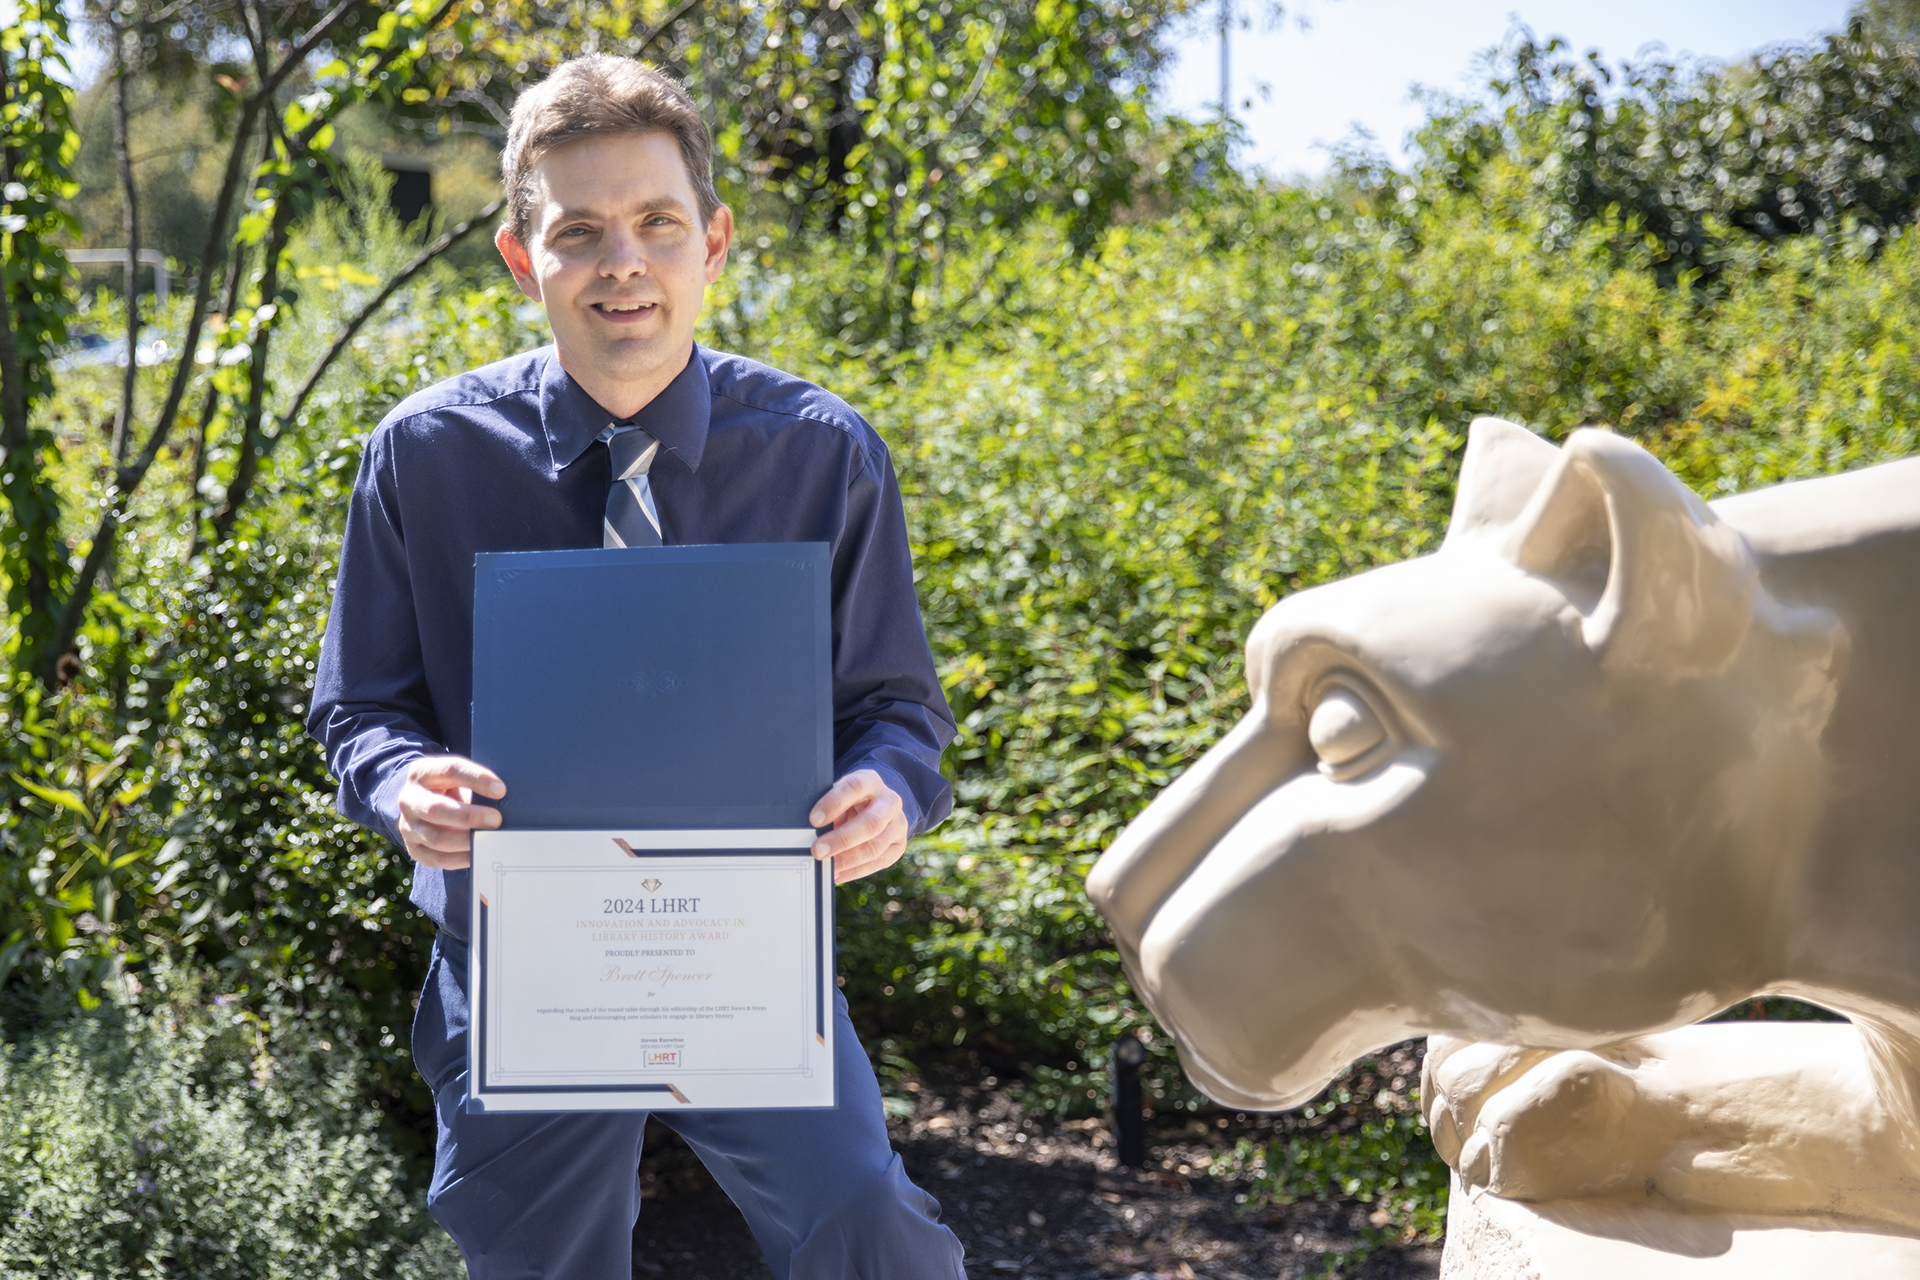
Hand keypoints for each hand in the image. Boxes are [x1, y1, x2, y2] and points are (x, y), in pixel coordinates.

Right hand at [396, 755, 505, 869]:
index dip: (476, 779)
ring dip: (467, 840)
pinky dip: (461, 858)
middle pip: (436, 808)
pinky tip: (479, 854)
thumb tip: (504, 797)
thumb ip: (475, 784)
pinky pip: (438, 859)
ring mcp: (407, 826)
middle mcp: (409, 799)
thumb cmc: (448, 789)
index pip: (450, 770)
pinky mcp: (414, 849)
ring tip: (490, 840)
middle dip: (469, 816)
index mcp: (421, 773)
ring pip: (436, 838)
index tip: (501, 790)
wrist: (422, 805)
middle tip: (496, 819)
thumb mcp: (457, 778)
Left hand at [809, 769, 907, 884]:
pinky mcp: (899, 845)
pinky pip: (878, 862)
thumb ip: (827, 806)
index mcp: (870, 781)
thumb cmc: (849, 799)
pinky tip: (838, 874)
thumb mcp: (838, 793)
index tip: (814, 820)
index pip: (854, 788)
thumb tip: (806, 831)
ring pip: (876, 846)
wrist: (877, 803)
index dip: (834, 803)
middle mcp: (889, 801)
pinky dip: (855, 871)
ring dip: (848, 860)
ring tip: (827, 867)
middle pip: (871, 823)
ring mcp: (898, 824)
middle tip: (818, 851)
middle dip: (842, 840)